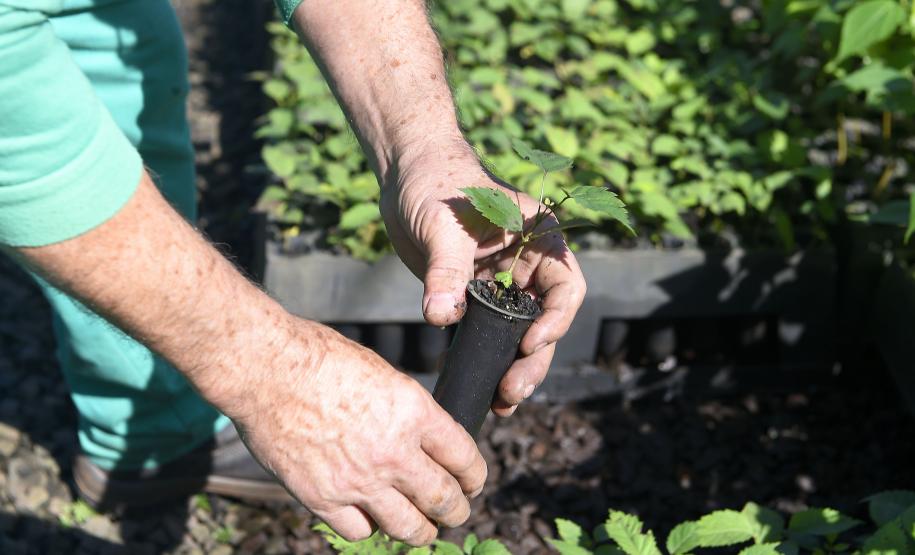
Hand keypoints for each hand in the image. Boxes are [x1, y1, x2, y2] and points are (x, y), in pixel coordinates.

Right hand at [229, 319, 486, 545]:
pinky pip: (360, 531)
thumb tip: (424, 436)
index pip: (465, 459)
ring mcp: (359, 480)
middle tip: (456, 511)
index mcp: (414, 413)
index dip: (475, 476)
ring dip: (421, 531)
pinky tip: (368, 517)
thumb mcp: (382, 372)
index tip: (472, 482)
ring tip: (422, 529)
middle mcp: (394, 452)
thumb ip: (407, 410)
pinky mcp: (323, 498)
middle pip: (444, 499)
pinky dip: (369, 528)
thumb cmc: (319, 358)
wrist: (266, 369)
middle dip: (456, 510)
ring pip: (409, 527)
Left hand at [381, 150, 586, 415]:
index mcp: (538, 237)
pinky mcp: (476, 296)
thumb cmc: (433, 181)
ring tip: (502, 401)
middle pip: (545, 320)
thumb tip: (441, 317)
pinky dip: (487, 359)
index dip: (555, 320)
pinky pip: (489, 333)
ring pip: (519, 334)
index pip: (566, 286)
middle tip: (511, 391)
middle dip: (533, 358)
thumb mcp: (443, 225)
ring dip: (514, 367)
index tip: (528, 343)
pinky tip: (480, 385)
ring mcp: (503, 282)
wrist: (404, 173)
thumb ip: (446, 270)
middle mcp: (528, 263)